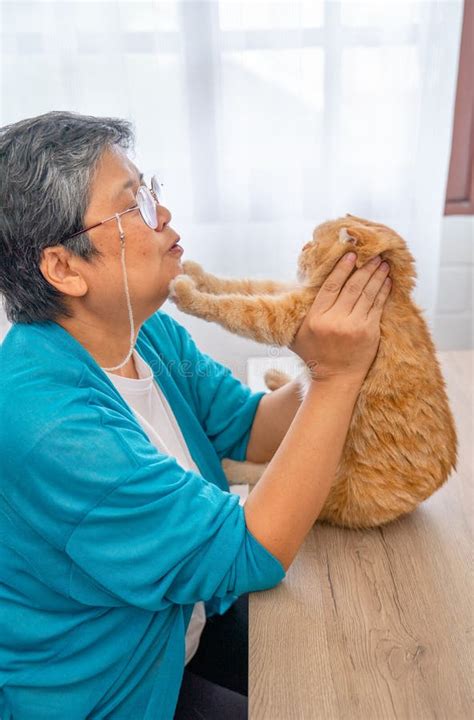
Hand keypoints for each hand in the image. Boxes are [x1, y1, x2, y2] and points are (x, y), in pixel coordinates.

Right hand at [289, 252, 391, 382]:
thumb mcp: (298, 334)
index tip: (351, 255)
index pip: (331, 286)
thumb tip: (299, 286)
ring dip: (376, 276)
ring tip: (383, 263)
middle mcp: (335, 321)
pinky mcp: (369, 333)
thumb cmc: (314, 354)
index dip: (342, 269)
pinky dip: (383, 292)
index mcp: (316, 318)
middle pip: (352, 287)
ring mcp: (354, 327)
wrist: (335, 380)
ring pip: (367, 294)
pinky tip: (386, 281)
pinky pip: (377, 307)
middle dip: (364, 268)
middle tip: (373, 253)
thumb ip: (300, 311)